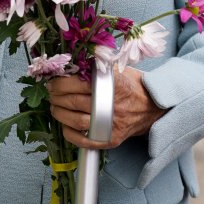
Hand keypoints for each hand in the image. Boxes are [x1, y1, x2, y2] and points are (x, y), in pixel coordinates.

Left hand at [48, 69, 166, 149]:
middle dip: (56, 96)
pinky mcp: (110, 140)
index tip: (53, 81)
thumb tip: (71, 63)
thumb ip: (98, 67)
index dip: (62, 83)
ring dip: (59, 113)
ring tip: (55, 106)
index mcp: (115, 86)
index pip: (80, 83)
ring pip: (75, 121)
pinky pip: (82, 140)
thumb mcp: (119, 70)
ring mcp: (111, 125)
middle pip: (74, 102)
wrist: (152, 109)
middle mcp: (113, 106)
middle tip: (51, 92)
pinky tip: (64, 124)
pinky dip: (68, 132)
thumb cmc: (132, 86)